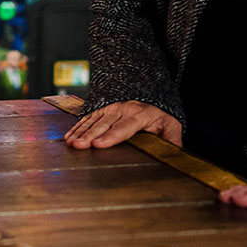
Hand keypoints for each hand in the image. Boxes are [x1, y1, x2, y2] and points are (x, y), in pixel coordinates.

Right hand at [64, 101, 180, 149]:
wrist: (150, 92)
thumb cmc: (160, 113)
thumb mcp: (171, 124)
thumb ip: (172, 140)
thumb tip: (176, 155)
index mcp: (139, 114)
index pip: (124, 127)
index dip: (111, 136)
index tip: (99, 144)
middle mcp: (122, 109)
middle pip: (104, 124)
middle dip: (89, 135)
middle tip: (79, 146)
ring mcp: (110, 107)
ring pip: (93, 120)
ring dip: (80, 131)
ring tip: (70, 143)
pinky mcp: (102, 108)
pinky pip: (88, 117)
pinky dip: (77, 127)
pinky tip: (69, 136)